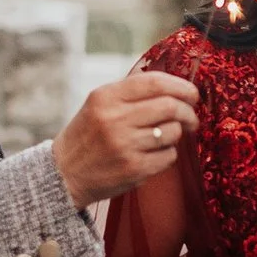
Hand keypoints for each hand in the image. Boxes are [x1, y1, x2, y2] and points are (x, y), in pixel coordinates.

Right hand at [52, 71, 201, 205]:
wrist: (64, 174)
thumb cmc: (87, 135)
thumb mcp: (99, 104)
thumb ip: (130, 91)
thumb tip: (173, 84)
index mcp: (106, 97)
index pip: (155, 82)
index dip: (181, 86)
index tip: (192, 94)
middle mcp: (115, 119)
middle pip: (170, 106)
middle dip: (188, 111)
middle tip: (191, 118)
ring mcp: (125, 145)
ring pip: (172, 132)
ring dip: (177, 133)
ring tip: (167, 136)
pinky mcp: (134, 169)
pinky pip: (168, 156)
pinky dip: (168, 154)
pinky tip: (156, 154)